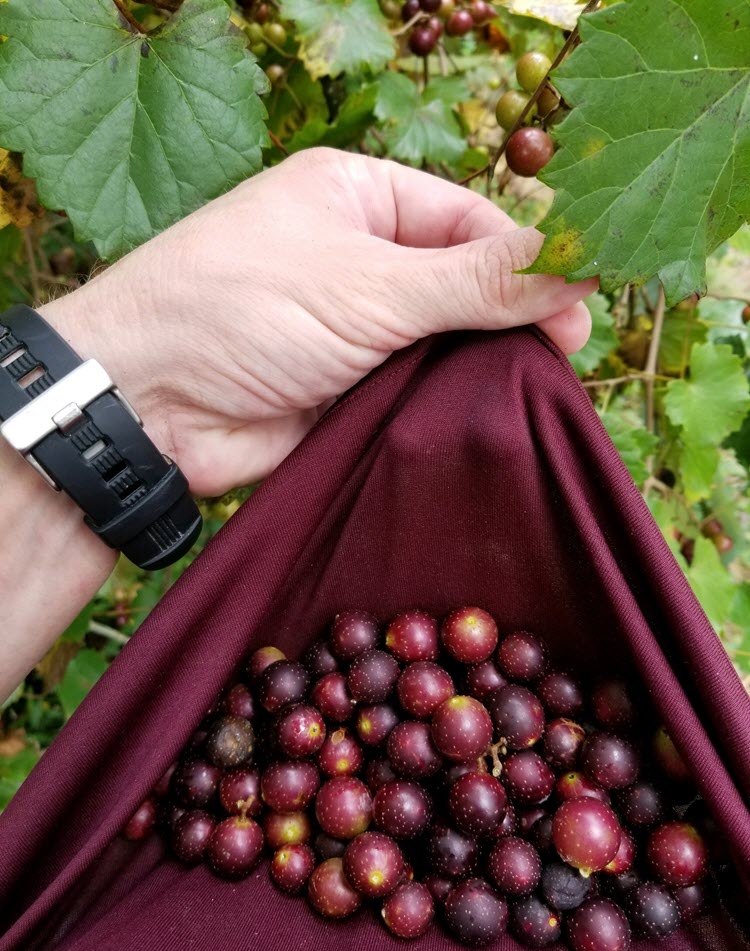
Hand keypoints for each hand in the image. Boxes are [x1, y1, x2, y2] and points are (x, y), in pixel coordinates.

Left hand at [42, 148, 595, 496]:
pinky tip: (488, 426)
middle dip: (512, 320)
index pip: (471, 220)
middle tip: (561, 363)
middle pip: (465, 284)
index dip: (529, 262)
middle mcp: (361, 257)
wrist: (148, 403)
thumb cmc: (243, 308)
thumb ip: (477, 282)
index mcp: (361, 197)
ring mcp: (354, 327)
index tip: (579, 308)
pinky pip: (415, 394)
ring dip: (482, 370)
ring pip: (445, 344)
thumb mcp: (371, 284)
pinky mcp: (348, 390)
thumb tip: (577, 266)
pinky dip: (447, 408)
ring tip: (531, 399)